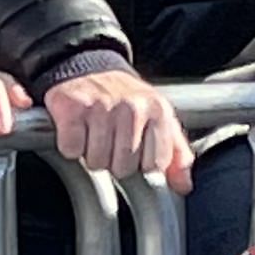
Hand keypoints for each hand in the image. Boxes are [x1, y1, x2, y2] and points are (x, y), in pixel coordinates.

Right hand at [44, 66, 194, 189]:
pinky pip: (71, 149)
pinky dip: (70, 145)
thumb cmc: (125, 100)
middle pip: (123, 167)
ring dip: (91, 154)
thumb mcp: (158, 120)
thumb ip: (176, 154)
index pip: (154, 165)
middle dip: (114, 161)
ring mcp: (102, 107)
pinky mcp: (73, 108)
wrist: (88, 68)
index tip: (134, 149)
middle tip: (110, 140)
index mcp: (158, 112)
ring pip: (97, 161)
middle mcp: (132, 108)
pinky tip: (77, 130)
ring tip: (93, 134)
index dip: (140, 164)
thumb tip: (183, 186)